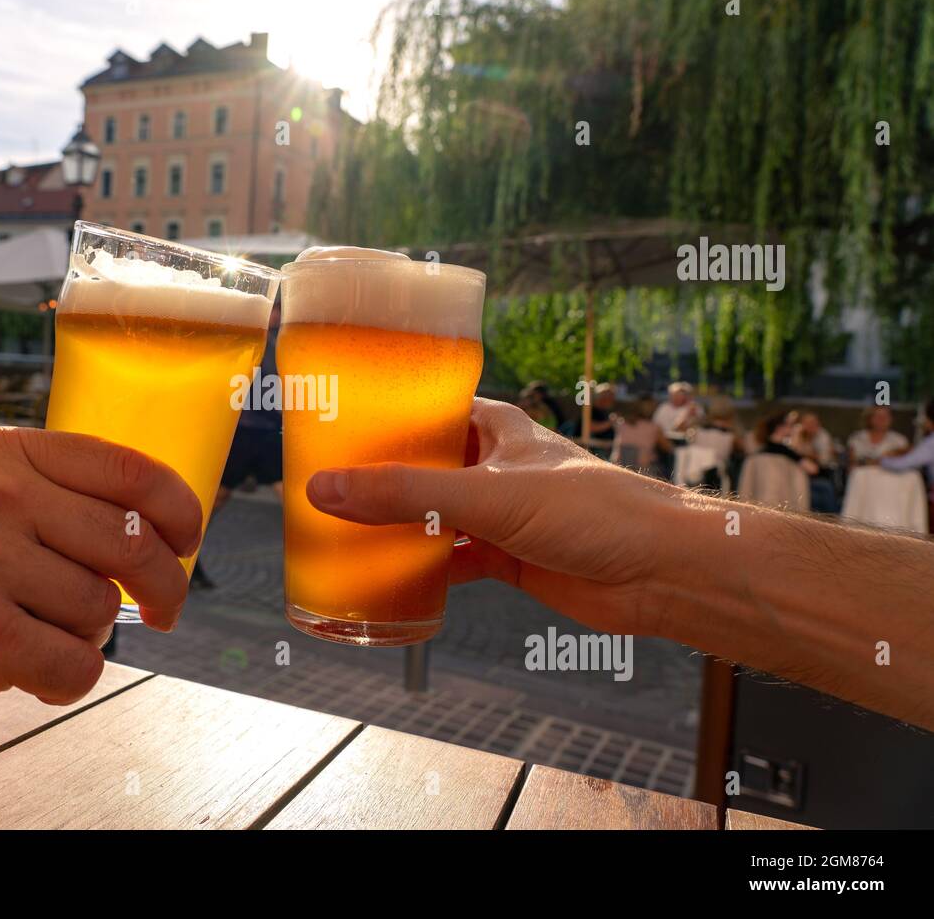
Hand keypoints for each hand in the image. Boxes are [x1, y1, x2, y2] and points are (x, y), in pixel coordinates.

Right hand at [0, 427, 201, 708]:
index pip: (131, 472)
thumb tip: (160, 524)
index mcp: (8, 455)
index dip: (182, 510)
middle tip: (163, 609)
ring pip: (100, 609)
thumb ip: (55, 489)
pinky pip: (76, 663)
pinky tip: (40, 669)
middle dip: (166, 585)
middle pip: (133, 545)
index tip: (189, 540)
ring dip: (89, 631)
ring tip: (42, 629)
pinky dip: (72, 676)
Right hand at [305, 398, 674, 635]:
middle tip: (322, 483)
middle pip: (422, 465)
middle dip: (378, 476)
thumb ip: (405, 494)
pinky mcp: (506, 558)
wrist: (661, 573)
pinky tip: (386, 578)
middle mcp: (494, 465)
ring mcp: (499, 514)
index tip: (332, 421)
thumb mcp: (487, 494)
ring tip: (339, 530)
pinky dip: (420, 570)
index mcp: (495, 427)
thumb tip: (324, 490)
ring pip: (431, 515)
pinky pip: (449, 560)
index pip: (427, 406)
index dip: (383, 411)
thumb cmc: (594, 511)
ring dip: (395, 525)